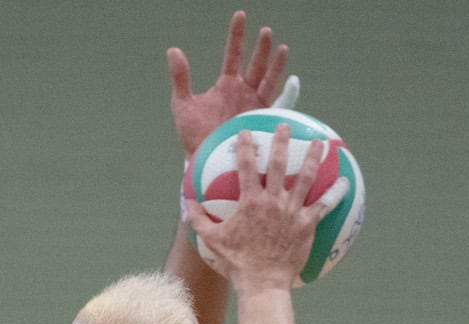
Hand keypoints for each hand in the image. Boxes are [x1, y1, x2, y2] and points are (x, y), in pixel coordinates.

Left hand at [169, 11, 291, 156]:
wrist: (205, 162)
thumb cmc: (193, 136)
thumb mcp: (183, 104)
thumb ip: (181, 77)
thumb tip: (174, 49)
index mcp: (227, 85)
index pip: (233, 54)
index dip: (236, 35)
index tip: (240, 15)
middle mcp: (244, 92)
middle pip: (256, 64)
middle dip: (261, 48)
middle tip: (266, 32)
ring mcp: (254, 105)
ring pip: (269, 80)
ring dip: (276, 65)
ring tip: (282, 48)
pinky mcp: (262, 120)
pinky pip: (278, 104)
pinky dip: (288, 94)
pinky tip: (294, 82)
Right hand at [186, 127, 336, 294]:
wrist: (263, 282)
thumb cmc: (237, 263)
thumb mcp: (212, 240)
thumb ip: (199, 219)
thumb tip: (187, 202)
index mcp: (250, 202)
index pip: (246, 166)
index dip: (245, 146)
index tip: (246, 132)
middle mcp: (272, 201)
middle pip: (278, 164)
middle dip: (281, 141)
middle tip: (285, 126)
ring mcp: (291, 211)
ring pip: (305, 178)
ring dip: (312, 157)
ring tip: (318, 142)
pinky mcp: (306, 224)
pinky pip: (324, 206)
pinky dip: (335, 193)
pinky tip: (345, 182)